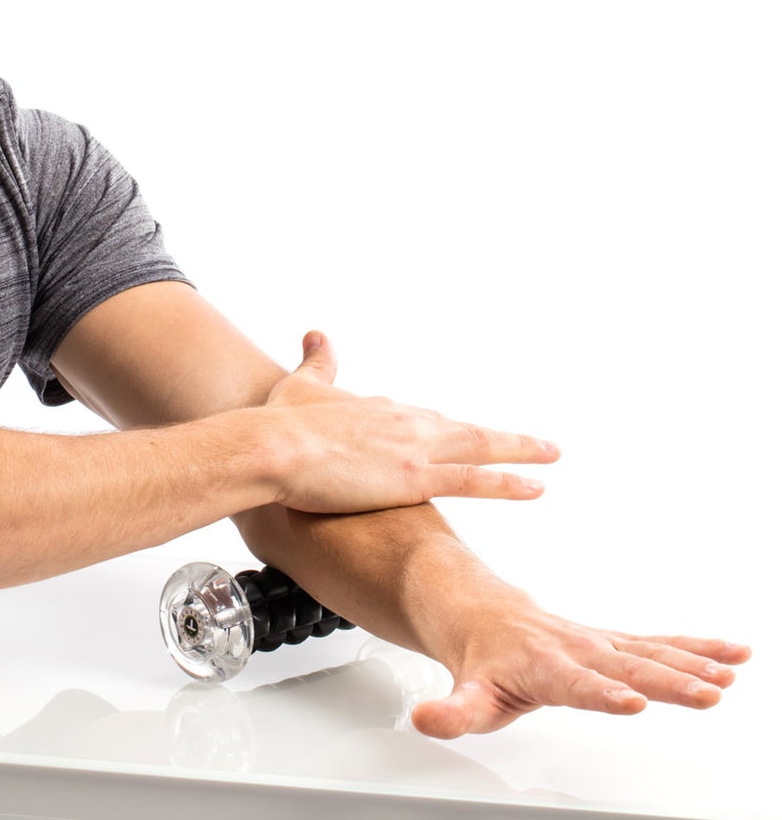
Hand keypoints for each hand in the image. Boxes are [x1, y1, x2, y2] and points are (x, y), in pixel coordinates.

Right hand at [262, 331, 559, 513]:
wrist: (270, 447)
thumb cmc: (278, 423)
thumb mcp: (299, 385)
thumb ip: (317, 362)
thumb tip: (317, 334)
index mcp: (379, 409)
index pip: (423, 421)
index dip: (449, 431)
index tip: (469, 438)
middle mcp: (405, 423)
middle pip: (464, 431)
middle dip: (503, 437)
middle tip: (540, 443)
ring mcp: (414, 450)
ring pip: (479, 448)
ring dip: (518, 450)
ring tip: (550, 455)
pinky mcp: (413, 478)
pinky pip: (472, 480)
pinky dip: (507, 482)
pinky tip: (535, 486)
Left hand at [410, 592, 751, 737]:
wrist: (474, 607)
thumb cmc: (475, 653)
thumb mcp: (462, 689)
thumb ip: (451, 711)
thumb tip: (426, 720)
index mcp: (540, 666)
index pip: (575, 684)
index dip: (602, 693)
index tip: (632, 701)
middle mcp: (573, 649)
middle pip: (624, 667)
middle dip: (667, 680)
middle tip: (706, 691)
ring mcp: (595, 643)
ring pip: (648, 652)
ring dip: (691, 663)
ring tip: (730, 673)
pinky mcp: (611, 642)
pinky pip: (656, 643)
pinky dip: (695, 646)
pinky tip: (732, 653)